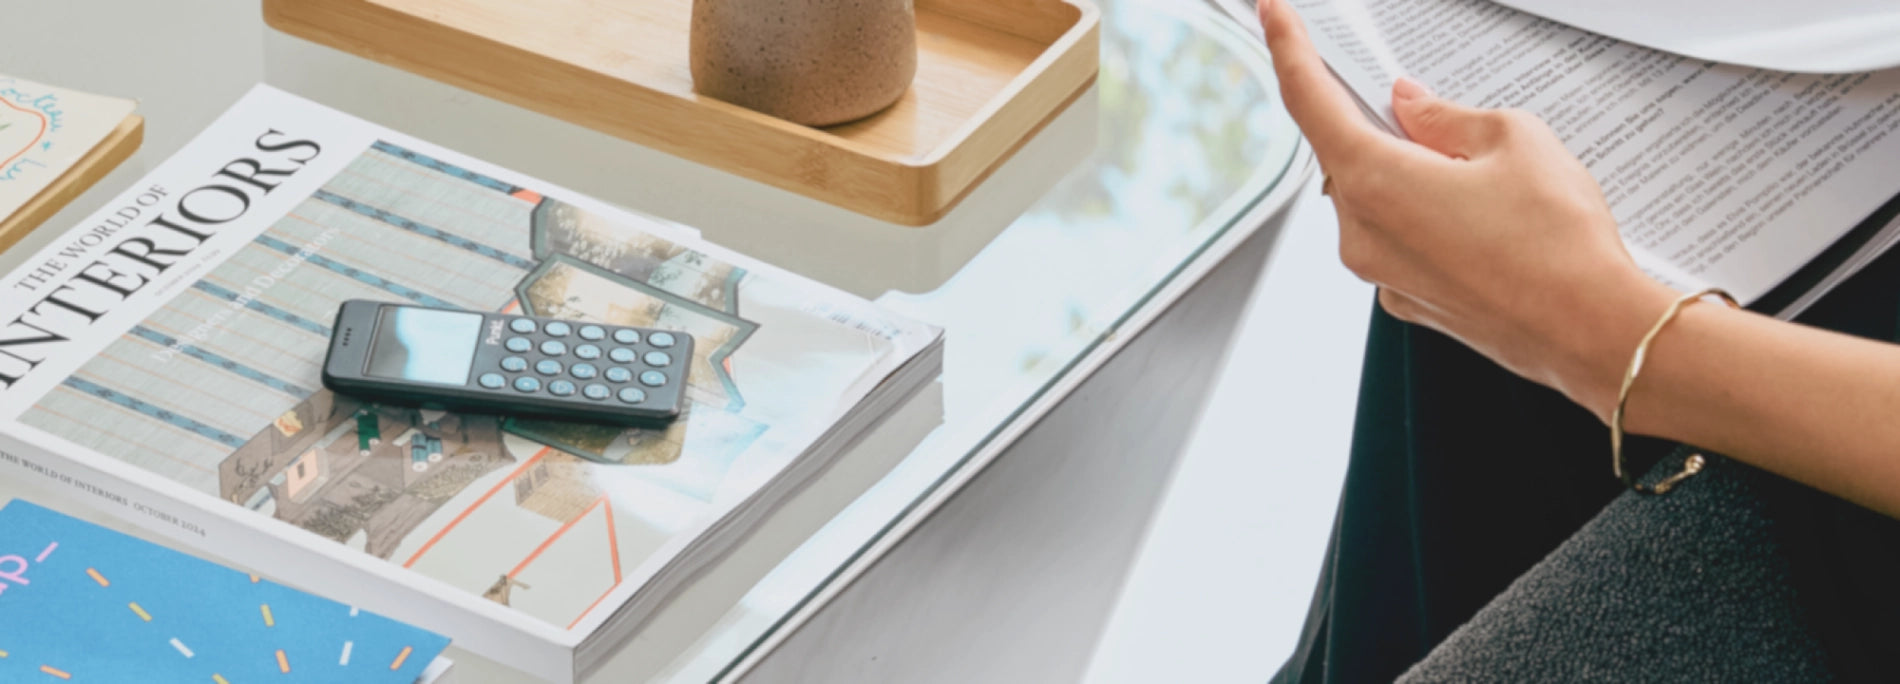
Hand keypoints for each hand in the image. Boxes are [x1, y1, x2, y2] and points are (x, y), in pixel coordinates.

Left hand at [1258, 0, 1678, 420]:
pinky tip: (1476, 209)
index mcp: (1372, 182)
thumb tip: (1410, 104)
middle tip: (1403, 89)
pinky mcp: (1409, 301)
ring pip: (1372, 199)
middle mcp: (1362, 235)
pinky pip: (1399, 239)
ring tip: (1472, 162)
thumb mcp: (1513, 140)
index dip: (1288, 48)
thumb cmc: (1558, 241)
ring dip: (1403, 169)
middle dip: (1367, 117)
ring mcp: (1382, 275)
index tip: (1272, 14)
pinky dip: (1421, 213)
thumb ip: (1446, 115)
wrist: (1595, 334)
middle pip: (1341, 152)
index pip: (1309, 100)